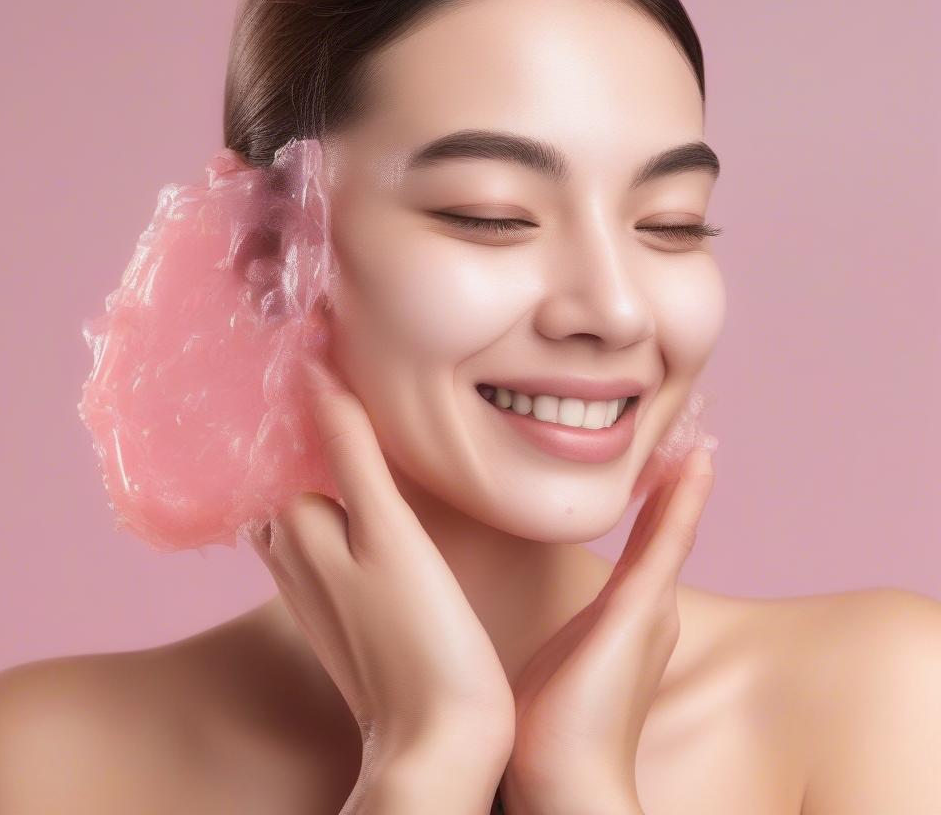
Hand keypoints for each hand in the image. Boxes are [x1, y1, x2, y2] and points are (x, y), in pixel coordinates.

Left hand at [246, 357, 515, 777]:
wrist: (439, 744)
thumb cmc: (420, 637)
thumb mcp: (388, 530)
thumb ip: (351, 448)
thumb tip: (313, 365)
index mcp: (296, 527)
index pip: (281, 440)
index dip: (296, 392)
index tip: (312, 339)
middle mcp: (293, 555)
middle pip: (289, 472)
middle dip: (304, 430)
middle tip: (337, 372)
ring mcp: (316, 586)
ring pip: (309, 505)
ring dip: (325, 465)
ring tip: (355, 420)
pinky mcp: (346, 608)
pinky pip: (330, 539)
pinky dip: (344, 503)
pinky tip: (371, 495)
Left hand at [503, 446, 716, 812]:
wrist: (563, 782)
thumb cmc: (546, 730)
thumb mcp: (547, 663)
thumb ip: (551, 635)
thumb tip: (522, 622)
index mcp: (622, 622)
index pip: (642, 551)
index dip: (655, 509)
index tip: (659, 468)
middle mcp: (645, 613)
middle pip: (664, 536)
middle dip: (678, 490)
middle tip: (690, 440)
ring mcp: (648, 611)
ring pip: (671, 533)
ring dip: (685, 488)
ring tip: (699, 443)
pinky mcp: (641, 612)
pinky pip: (668, 543)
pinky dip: (685, 503)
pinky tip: (697, 466)